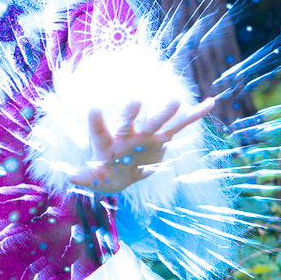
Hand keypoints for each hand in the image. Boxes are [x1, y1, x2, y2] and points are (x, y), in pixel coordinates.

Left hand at [67, 95, 217, 193]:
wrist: (123, 171)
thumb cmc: (105, 174)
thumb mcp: (95, 179)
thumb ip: (84, 177)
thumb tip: (70, 177)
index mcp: (108, 142)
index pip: (100, 131)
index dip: (96, 122)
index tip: (93, 109)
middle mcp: (127, 134)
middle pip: (129, 123)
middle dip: (132, 113)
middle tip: (134, 101)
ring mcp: (146, 135)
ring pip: (156, 122)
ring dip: (165, 112)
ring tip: (175, 101)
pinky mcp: (162, 139)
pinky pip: (180, 126)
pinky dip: (194, 115)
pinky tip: (210, 103)